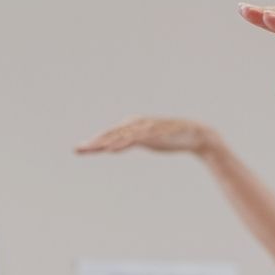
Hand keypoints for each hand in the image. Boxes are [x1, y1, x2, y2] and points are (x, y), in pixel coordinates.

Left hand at [76, 117, 217, 156]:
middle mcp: (136, 124)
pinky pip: (135, 139)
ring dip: (104, 143)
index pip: (109, 135)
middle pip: (110, 134)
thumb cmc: (170, 138)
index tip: (79, 150)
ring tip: (91, 150)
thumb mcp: (148, 140)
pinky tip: (111, 149)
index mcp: (132, 125)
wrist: (196, 135)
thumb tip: (116, 146)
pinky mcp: (154, 133)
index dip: (93, 142)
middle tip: (78, 150)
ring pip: (120, 136)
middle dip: (93, 142)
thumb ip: (132, 141)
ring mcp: (145, 128)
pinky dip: (122, 143)